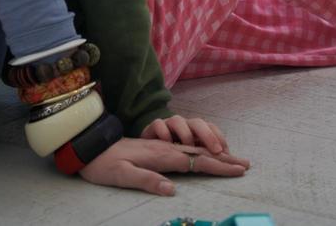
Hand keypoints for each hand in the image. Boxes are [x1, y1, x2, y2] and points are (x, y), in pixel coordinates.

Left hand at [79, 137, 248, 195]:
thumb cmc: (104, 165)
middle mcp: (164, 148)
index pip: (195, 161)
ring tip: (233, 158)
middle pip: (200, 153)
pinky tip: (205, 152)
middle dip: (224, 158)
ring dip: (215, 153)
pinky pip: (185, 148)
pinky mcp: (156, 147)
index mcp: (161, 156)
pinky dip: (201, 150)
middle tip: (246, 163)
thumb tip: (172, 189)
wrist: (90, 146)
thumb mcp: (122, 176)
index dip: (218, 166)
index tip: (238, 169)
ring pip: (194, 149)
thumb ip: (146, 180)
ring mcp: (161, 146)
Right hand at [141, 114, 227, 154]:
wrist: (142, 147)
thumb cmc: (169, 152)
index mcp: (194, 132)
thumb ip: (202, 155)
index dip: (220, 139)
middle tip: (217, 150)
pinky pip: (158, 124)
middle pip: (198, 123)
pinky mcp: (152, 128)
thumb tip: (224, 162)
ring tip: (190, 147)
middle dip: (209, 135)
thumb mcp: (188, 153)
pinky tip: (166, 142)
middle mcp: (183, 126)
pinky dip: (163, 131)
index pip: (211, 130)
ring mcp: (168, 126)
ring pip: (178, 121)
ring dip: (186, 133)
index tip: (228, 154)